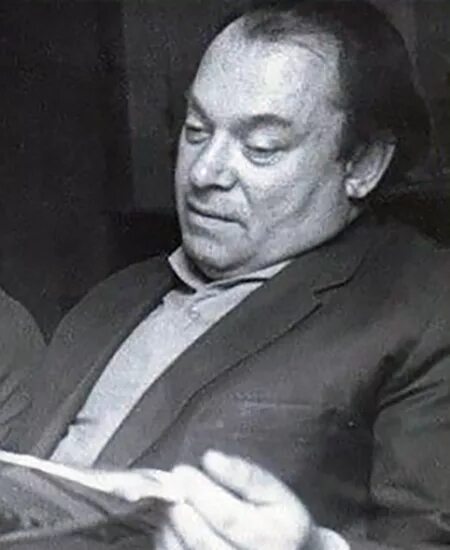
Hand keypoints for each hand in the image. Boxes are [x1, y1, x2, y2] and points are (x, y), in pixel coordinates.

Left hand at [155, 450, 347, 548]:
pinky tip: (171, 526)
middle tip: (173, 485)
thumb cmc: (279, 520)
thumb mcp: (274, 492)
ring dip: (170, 526)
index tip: (182, 471)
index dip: (199, 492)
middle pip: (203, 540)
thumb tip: (211, 459)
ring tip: (172, 503)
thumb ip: (246, 474)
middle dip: (180, 507)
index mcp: (272, 536)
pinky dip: (168, 543)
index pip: (227, 517)